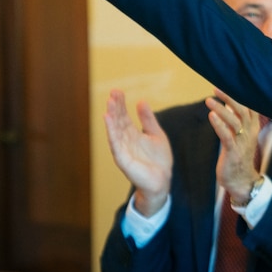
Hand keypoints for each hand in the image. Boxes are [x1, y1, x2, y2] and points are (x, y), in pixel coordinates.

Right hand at [104, 89, 172, 216]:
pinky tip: (108, 120)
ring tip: (109, 103)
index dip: (120, 104)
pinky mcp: (123, 159)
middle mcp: (125, 140)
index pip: (123, 116)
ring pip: (114, 130)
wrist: (162, 180)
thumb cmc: (158, 160)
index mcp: (132, 134)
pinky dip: (111, 132)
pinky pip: (115, 144)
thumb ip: (148, 119)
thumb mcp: (156, 134)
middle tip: (113, 93)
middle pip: (118, 121)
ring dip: (111, 117)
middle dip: (115, 107)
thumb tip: (141, 101)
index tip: (117, 91)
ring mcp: (123, 150)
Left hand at [205, 88, 262, 205]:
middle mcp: (249, 132)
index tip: (228, 82)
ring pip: (234, 121)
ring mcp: (242, 142)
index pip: (250, 106)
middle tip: (216, 88)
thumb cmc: (239, 156)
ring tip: (209, 100)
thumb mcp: (241, 136)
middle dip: (230, 97)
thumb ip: (237, 120)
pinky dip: (219, 125)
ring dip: (221, 109)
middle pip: (243, 110)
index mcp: (252, 127)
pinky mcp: (233, 152)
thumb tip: (228, 104)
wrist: (241, 181)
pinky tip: (211, 116)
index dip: (240, 94)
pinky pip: (227, 136)